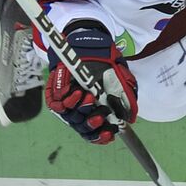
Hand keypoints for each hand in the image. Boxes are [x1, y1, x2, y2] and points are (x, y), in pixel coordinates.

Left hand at [45, 21, 137, 144]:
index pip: (96, 132)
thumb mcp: (122, 82)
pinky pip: (58, 105)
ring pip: (71, 118)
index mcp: (95, 113)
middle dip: (92, 125)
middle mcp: (81, 112)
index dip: (101, 137)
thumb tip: (130, 119)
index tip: (110, 134)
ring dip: (82, 111)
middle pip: (83, 129)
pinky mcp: (55, 95)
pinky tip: (78, 93)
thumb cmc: (107, 67)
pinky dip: (69, 101)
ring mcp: (67, 104)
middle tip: (100, 117)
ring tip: (90, 99)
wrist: (91, 48)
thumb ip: (126, 100)